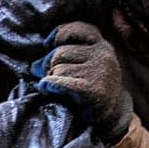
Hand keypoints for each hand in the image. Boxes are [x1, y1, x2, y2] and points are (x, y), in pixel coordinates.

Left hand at [32, 21, 133, 140]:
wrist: (112, 117)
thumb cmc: (92, 88)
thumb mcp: (85, 65)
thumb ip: (66, 55)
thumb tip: (36, 65)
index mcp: (101, 45)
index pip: (77, 29)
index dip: (59, 35)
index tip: (47, 44)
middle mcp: (103, 54)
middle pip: (59, 53)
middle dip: (49, 65)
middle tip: (52, 77)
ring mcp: (99, 71)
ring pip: (58, 69)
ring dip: (52, 79)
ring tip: (62, 89)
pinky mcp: (93, 89)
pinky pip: (59, 82)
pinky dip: (49, 86)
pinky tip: (49, 89)